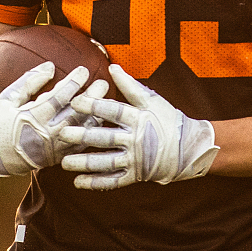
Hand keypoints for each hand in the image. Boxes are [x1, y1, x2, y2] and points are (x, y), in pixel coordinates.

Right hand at [0, 62, 95, 178]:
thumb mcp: (7, 98)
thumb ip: (29, 81)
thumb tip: (51, 66)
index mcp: (32, 116)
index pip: (59, 97)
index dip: (73, 82)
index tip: (84, 70)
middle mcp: (45, 133)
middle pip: (75, 113)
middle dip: (92, 97)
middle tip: (104, 83)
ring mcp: (53, 147)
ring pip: (80, 130)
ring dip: (95, 115)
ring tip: (106, 102)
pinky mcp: (56, 157)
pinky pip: (78, 146)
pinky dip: (89, 134)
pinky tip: (97, 123)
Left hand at [59, 63, 218, 188]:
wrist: (189, 148)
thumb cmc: (168, 120)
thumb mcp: (152, 100)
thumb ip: (130, 86)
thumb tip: (112, 67)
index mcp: (138, 118)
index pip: (113, 110)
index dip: (94, 105)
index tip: (74, 101)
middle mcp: (136, 139)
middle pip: (105, 137)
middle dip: (83, 135)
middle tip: (62, 134)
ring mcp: (135, 159)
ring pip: (106, 162)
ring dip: (85, 163)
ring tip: (64, 163)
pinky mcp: (136, 174)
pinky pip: (113, 181)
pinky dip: (96, 182)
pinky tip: (78, 182)